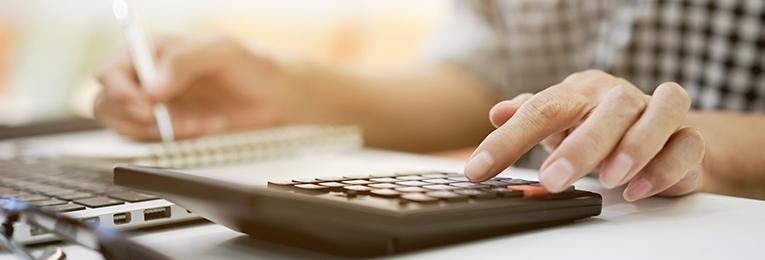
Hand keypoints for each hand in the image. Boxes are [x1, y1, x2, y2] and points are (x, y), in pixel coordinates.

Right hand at [94, 36, 294, 139]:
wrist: (276, 98)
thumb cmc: (254, 66)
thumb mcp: (225, 51)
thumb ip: (187, 60)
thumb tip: (153, 86)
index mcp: (153, 52)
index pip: (110, 71)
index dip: (120, 91)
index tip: (147, 104)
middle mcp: (149, 78)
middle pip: (107, 103)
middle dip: (134, 117)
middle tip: (166, 120)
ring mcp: (157, 106)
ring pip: (126, 126)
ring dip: (159, 130)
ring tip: (195, 122)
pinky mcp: (171, 129)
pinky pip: (155, 142)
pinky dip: (177, 140)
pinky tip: (204, 126)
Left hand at [464, 70, 705, 200]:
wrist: (661, 133)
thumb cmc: (599, 126)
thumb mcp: (559, 122)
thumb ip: (529, 116)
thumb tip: (497, 112)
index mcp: (581, 92)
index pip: (542, 108)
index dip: (507, 141)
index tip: (479, 169)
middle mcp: (620, 97)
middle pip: (605, 110)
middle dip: (578, 147)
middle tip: (551, 179)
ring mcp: (658, 113)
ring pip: (657, 114)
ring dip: (633, 147)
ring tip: (608, 179)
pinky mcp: (690, 138)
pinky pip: (687, 145)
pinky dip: (665, 167)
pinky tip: (638, 188)